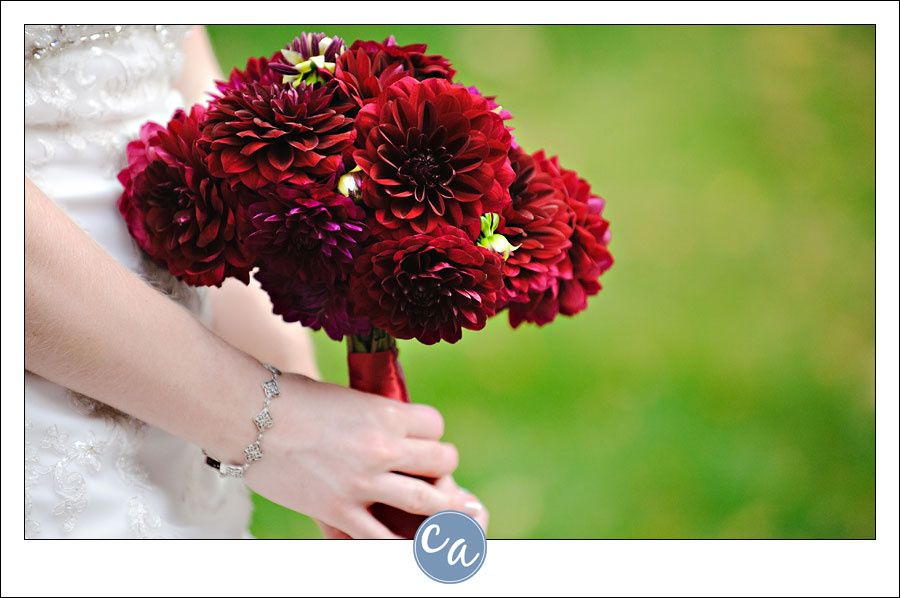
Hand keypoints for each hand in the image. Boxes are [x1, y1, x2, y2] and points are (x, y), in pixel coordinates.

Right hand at [243, 373, 481, 537]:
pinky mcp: (339, 509)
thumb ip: (373, 415)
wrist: (248, 416)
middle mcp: (382, 447)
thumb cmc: (292, 397)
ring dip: (443, 508)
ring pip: (427, 501)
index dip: (432, 433)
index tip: (423, 439)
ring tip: (452, 514)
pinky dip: (399, 545)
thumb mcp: (346, 397)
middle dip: (443, 467)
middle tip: (435, 474)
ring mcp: (363, 482)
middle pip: (443, 461)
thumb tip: (390, 429)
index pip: (436, 425)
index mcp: (386, 413)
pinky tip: (412, 548)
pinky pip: (380, 537)